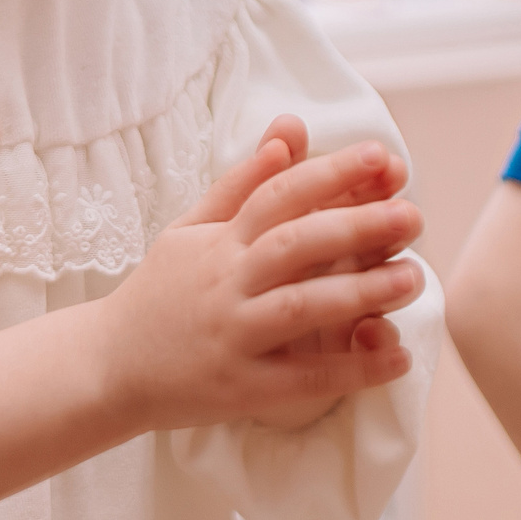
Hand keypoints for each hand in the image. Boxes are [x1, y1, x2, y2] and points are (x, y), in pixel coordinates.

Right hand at [93, 130, 424, 432]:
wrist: (106, 366)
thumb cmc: (158, 294)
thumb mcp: (190, 229)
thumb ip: (242, 183)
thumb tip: (289, 133)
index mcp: (219, 240)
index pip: (279, 195)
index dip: (330, 172)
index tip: (381, 157)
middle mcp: (226, 281)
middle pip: (296, 244)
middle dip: (357, 226)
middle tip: (412, 216)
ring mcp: (232, 334)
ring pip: (301, 307)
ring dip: (361, 292)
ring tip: (414, 278)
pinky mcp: (240, 386)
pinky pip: (303, 378)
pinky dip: (353, 369)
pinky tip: (398, 357)